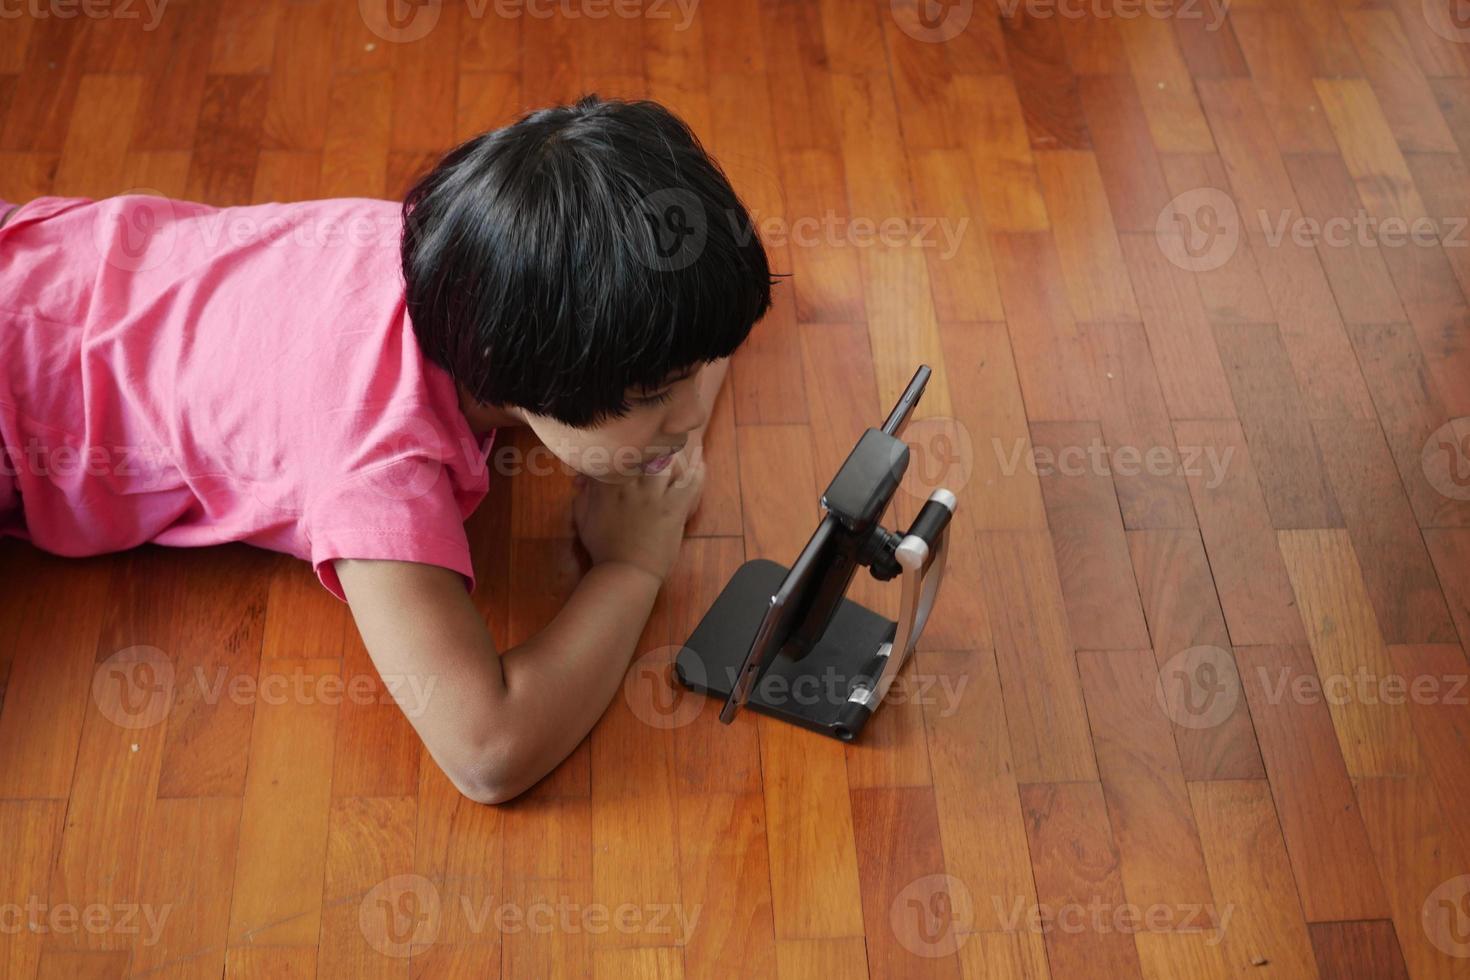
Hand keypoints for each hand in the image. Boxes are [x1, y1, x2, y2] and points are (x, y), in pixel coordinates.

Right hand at [572, 450, 706, 582]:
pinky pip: (691, 482)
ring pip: (669, 459)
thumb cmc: (602, 545)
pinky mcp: (674, 508)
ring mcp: (655, 495)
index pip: (615, 450)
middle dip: (653, 438)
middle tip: (661, 432)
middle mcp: (631, 483)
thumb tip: (583, 476)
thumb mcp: (582, 515)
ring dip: (677, 451)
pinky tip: (701, 461)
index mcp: (607, 483)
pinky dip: (698, 470)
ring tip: (685, 442)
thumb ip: (583, 492)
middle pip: (645, 447)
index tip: (628, 441)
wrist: (624, 572)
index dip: (621, 442)